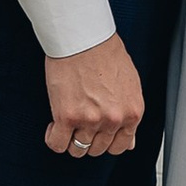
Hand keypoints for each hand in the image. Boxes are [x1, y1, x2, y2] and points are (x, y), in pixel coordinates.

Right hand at [45, 35, 142, 160]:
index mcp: (132, 112)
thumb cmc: (105, 52)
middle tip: (80, 123)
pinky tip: (54, 125)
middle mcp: (113, 119)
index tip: (97, 134)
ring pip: (78, 149)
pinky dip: (53, 138)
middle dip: (88, 139)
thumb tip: (129, 142)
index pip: (121, 146)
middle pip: (97, 149)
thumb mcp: (129, 84)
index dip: (106, 141)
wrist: (84, 36)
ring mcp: (90, 120)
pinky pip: (57, 144)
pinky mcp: (66, 116)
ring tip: (67, 122)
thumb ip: (128, 113)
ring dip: (70, 139)